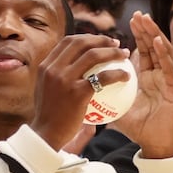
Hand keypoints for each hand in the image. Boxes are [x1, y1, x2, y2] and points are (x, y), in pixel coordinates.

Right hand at [31, 33, 129, 151]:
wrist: (46, 135)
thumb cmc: (49, 116)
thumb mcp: (46, 89)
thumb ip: (57, 75)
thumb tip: (75, 65)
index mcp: (46, 66)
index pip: (68, 41)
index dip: (88, 37)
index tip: (101, 42)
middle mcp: (54, 69)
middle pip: (81, 43)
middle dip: (102, 39)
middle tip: (117, 44)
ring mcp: (65, 80)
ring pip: (93, 56)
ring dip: (113, 52)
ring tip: (125, 55)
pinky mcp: (77, 93)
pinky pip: (103, 78)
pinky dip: (117, 74)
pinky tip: (126, 77)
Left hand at [110, 11, 172, 158]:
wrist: (153, 144)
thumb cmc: (138, 128)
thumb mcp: (117, 107)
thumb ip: (104, 96)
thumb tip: (83, 88)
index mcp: (145, 78)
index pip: (142, 51)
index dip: (137, 35)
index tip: (129, 21)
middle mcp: (158, 76)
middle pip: (152, 47)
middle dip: (145, 29)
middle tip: (137, 15)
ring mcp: (167, 81)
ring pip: (161, 52)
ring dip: (153, 35)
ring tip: (146, 21)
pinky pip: (168, 68)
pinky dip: (162, 54)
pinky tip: (156, 41)